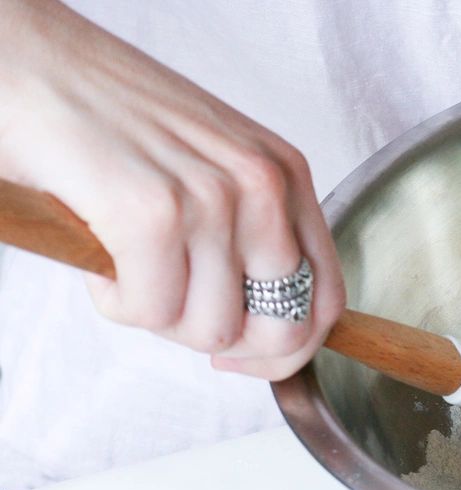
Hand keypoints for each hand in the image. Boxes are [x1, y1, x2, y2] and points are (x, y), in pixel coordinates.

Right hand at [0, 0, 342, 379]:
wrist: (27, 60)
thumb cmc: (110, 118)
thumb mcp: (212, 166)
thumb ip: (251, 235)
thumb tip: (266, 330)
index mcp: (285, 174)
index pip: (326, 299)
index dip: (287, 349)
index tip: (241, 354)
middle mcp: (262, 185)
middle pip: (279, 329)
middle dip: (218, 339)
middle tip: (169, 305)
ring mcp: (212, 199)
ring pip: (211, 330)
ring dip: (158, 315)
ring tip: (126, 264)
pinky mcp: (153, 215)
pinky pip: (150, 314)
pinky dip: (115, 302)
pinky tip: (99, 259)